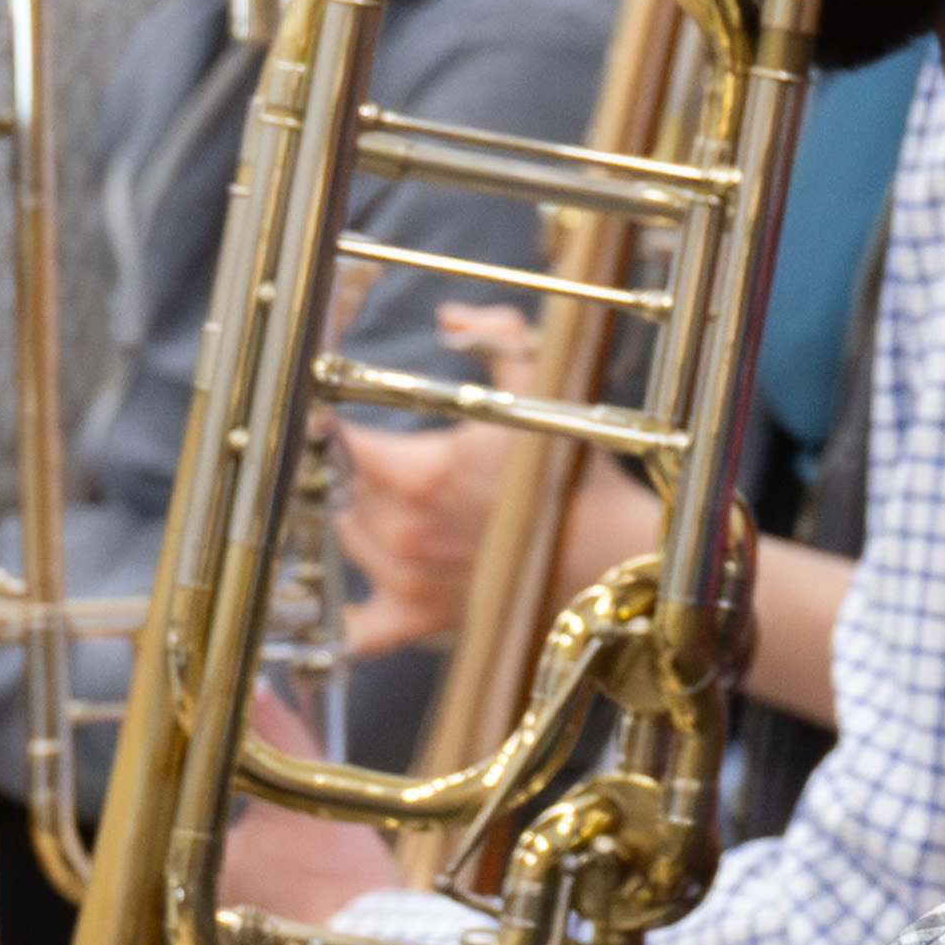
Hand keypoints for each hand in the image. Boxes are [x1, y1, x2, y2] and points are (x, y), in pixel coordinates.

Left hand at [327, 303, 568, 657]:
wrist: (610, 556)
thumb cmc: (575, 478)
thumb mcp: (542, 388)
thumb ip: (496, 337)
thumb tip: (453, 315)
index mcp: (421, 472)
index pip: (340, 442)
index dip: (334, 426)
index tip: (337, 416)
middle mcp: (404, 529)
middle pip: (340, 491)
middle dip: (351, 472)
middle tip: (373, 459)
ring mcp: (408, 580)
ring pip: (346, 542)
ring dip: (357, 522)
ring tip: (385, 506)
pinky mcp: (421, 622)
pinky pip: (361, 629)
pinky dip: (351, 616)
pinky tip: (356, 595)